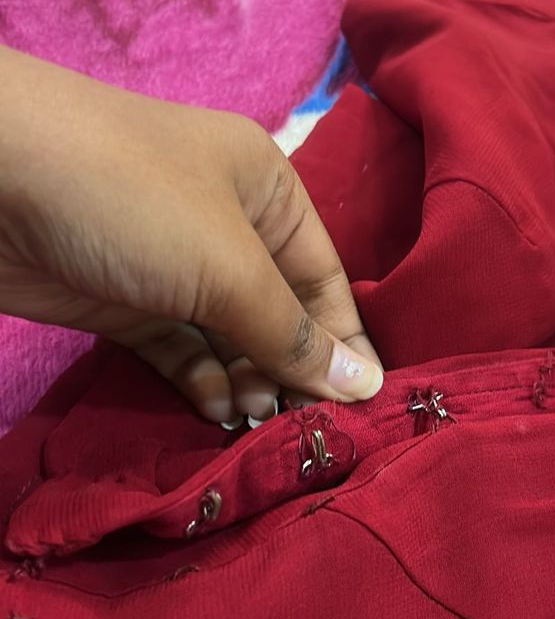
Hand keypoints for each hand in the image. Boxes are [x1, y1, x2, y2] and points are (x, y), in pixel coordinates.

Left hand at [0, 46, 381, 423]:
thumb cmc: (133, 203)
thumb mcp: (228, 265)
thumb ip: (293, 334)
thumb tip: (365, 385)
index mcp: (267, 191)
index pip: (325, 278)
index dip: (344, 342)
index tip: (364, 406)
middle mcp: (226, 227)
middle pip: (278, 312)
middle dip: (290, 369)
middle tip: (299, 427)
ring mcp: (171, 266)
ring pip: (228, 338)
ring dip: (245, 382)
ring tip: (252, 424)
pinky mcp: (125, 302)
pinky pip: (178, 350)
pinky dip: (198, 381)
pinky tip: (212, 412)